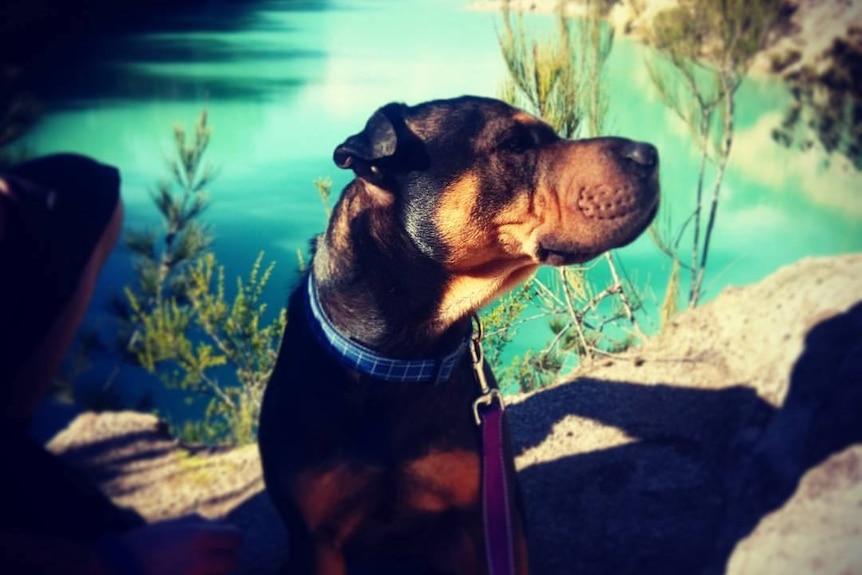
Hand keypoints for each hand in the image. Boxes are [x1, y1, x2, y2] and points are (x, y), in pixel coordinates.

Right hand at [115, 515, 241, 574]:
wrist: (115, 567)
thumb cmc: (146, 543)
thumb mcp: (175, 526)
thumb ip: (203, 525)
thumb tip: (222, 529)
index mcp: (201, 537)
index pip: (237, 538)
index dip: (231, 540)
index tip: (223, 542)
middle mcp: (201, 560)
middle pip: (232, 562)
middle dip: (223, 559)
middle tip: (208, 558)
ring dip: (209, 574)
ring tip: (188, 568)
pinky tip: (181, 574)